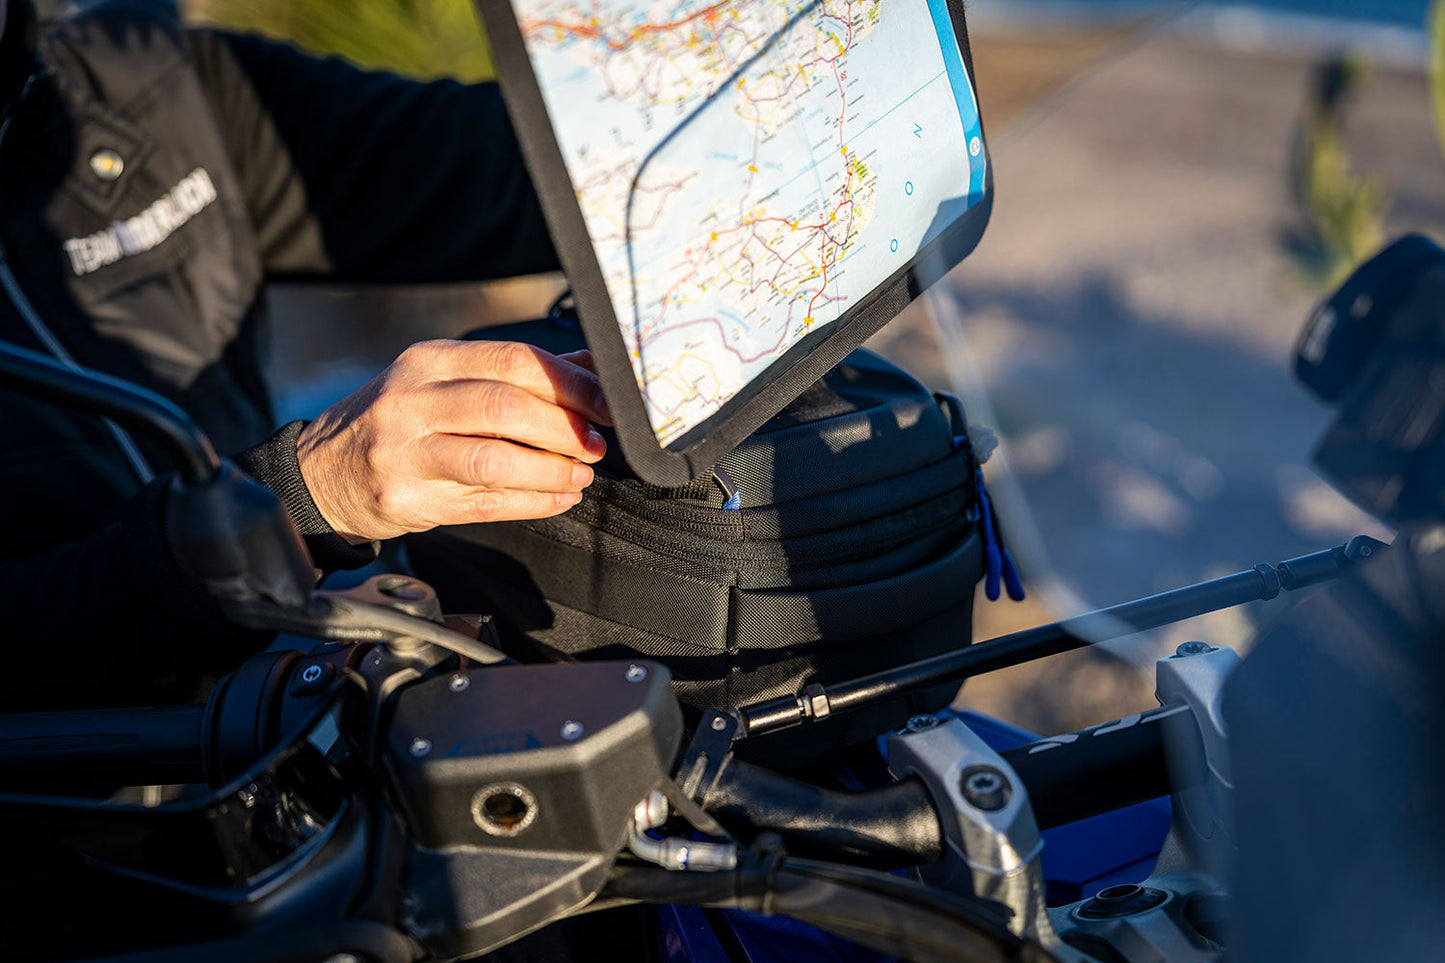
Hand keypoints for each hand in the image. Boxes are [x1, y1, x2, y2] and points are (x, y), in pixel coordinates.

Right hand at [296, 340, 611, 542]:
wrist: (323, 471)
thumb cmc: (399, 422)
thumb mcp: (445, 380)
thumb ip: (516, 373)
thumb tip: (593, 365)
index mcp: (430, 361)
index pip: (514, 361)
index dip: (571, 383)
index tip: (608, 404)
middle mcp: (413, 401)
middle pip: (506, 408)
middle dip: (565, 429)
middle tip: (596, 445)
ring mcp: (405, 452)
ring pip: (495, 460)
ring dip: (551, 471)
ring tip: (579, 476)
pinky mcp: (407, 499)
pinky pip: (484, 504)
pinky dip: (532, 503)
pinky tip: (557, 499)